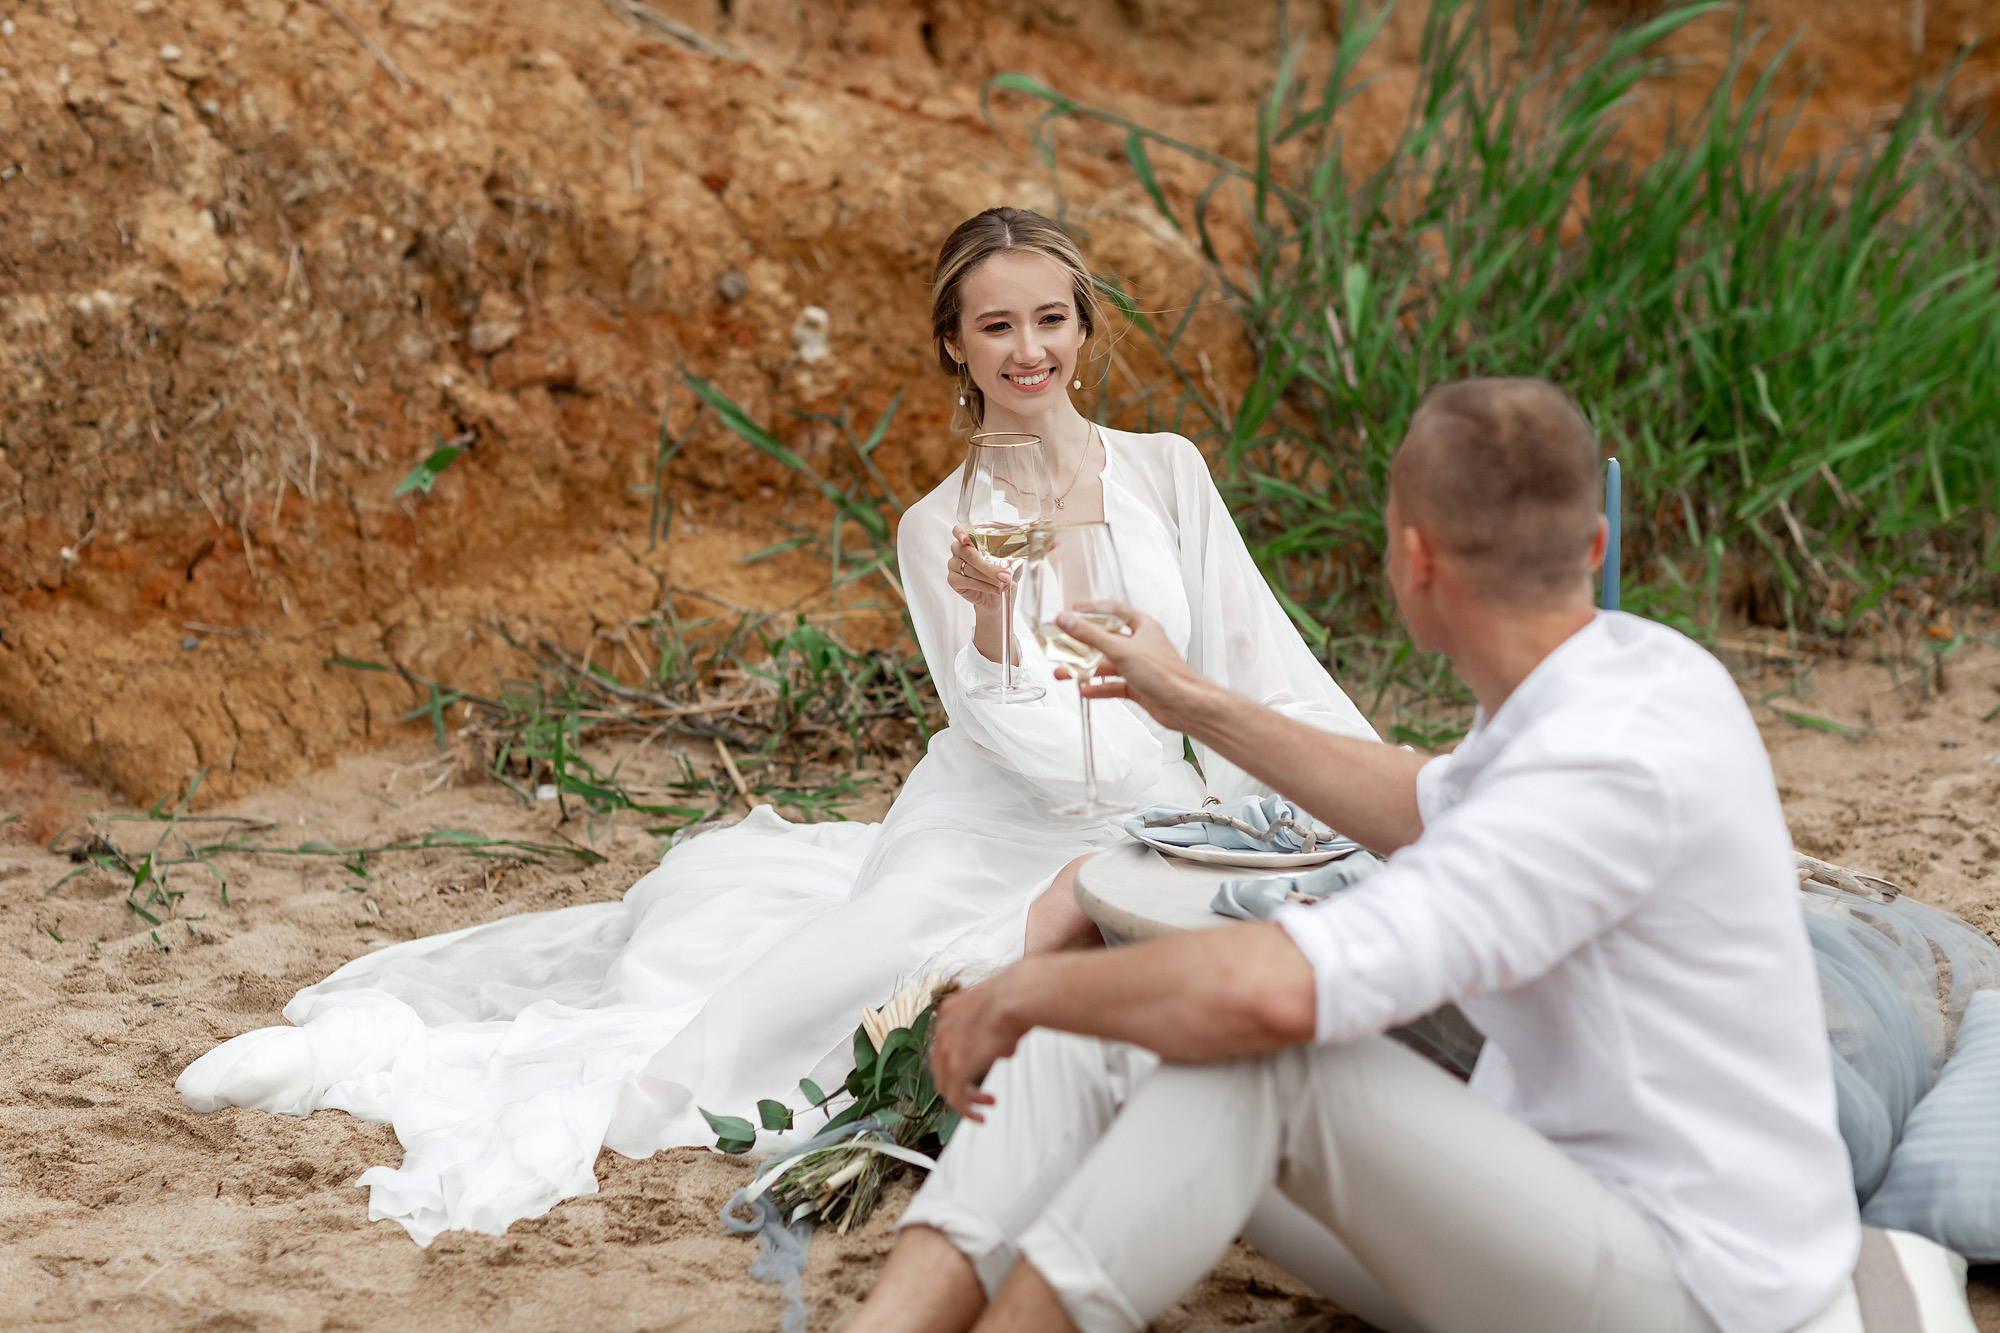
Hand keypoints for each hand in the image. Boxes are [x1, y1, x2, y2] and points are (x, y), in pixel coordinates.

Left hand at [929, 971, 1030, 1120]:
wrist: (1014, 997)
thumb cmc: (1014, 997)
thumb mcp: (1001, 1012)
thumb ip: (997, 1032)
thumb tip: (1005, 1048)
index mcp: (949, 1013)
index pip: (945, 1043)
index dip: (958, 1059)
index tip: (974, 1067)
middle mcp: (942, 1031)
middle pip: (941, 1067)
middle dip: (960, 1082)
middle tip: (977, 1092)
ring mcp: (947, 1050)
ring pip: (947, 1086)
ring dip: (966, 1099)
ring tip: (987, 1103)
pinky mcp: (957, 1068)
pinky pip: (957, 1099)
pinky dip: (967, 1111)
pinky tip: (980, 1117)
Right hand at [947, 525, 1011, 614]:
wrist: (996, 597)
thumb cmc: (1001, 575)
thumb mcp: (1010, 561)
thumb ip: (1009, 552)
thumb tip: (1018, 549)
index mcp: (970, 540)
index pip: (959, 530)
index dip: (960, 532)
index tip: (965, 538)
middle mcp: (959, 550)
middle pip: (968, 553)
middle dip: (988, 566)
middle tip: (1005, 575)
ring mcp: (953, 565)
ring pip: (969, 569)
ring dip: (990, 578)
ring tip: (1004, 583)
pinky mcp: (953, 580)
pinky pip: (966, 581)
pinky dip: (984, 586)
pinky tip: (995, 589)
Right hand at [1056, 602, 1218, 736]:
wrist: (1184, 705)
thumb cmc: (1165, 674)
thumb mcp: (1121, 650)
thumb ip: (1090, 635)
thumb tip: (1066, 620)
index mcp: (1143, 627)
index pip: (1115, 610)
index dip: (1093, 609)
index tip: (1074, 610)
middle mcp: (1141, 645)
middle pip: (1106, 640)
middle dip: (1082, 645)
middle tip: (1062, 646)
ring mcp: (1139, 667)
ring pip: (1107, 665)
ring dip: (1085, 669)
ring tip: (1063, 673)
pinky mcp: (1138, 687)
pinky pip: (1112, 685)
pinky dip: (1098, 688)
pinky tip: (1085, 691)